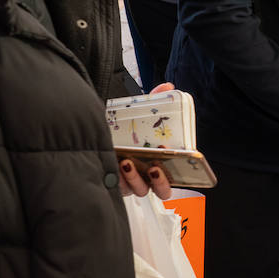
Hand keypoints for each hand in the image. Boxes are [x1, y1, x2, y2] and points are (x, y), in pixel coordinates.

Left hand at [119, 82, 175, 198]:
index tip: (169, 156)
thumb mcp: (141, 113)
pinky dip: (117, 177)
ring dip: (135, 179)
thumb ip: (154, 99)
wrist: (102, 130)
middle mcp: (149, 177)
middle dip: (160, 181)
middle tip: (153, 166)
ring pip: (138, 190)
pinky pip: (117, 187)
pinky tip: (114, 163)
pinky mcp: (113, 182)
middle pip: (162, 190)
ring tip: (127, 161)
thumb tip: (167, 87)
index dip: (177, 171)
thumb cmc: (127, 127)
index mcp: (162, 164)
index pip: (175, 177)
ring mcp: (131, 182)